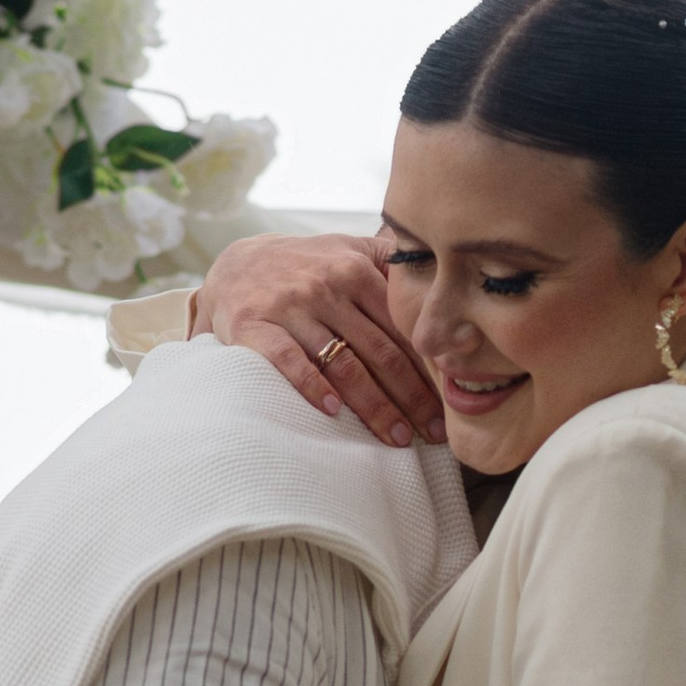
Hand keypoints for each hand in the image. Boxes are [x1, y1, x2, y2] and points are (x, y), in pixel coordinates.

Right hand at [193, 232, 444, 448]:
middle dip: (412, 395)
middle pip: (379, 351)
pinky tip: (334, 411)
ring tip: (397, 436)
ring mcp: (289, 308)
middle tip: (435, 431)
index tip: (450, 399)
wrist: (235, 264)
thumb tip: (442, 280)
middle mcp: (325, 287)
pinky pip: (287, 361)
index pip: (401, 327)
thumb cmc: (306, 266)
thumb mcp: (348, 248)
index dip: (428, 366)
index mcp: (355, 270)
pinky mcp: (253, 326)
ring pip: (341, 363)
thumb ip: (391, 260)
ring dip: (374, 405)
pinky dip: (311, 386)